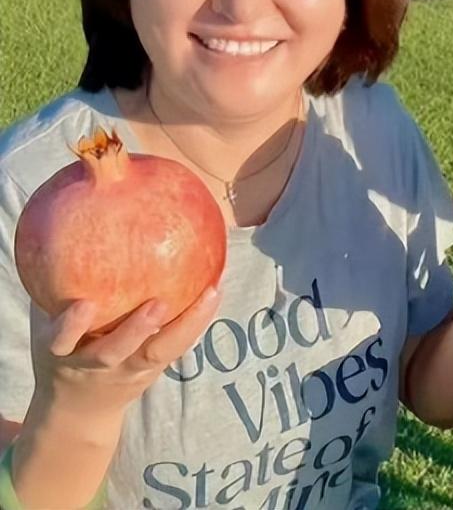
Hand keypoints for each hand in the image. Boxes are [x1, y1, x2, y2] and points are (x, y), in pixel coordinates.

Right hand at [29, 287, 220, 423]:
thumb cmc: (64, 348)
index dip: (70, 327)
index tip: (83, 305)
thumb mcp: (46, 326)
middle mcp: (96, 365)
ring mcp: (128, 371)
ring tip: (211, 291)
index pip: (60, 342)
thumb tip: (56, 230)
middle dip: (134, 331)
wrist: (78, 409)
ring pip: (158, 353)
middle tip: (157, 304)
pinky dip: (198, 319)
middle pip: (113, 354)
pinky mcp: (154, 370)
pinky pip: (179, 346)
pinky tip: (217, 288)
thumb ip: (51, 290)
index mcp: (62, 353)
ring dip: (186, 324)